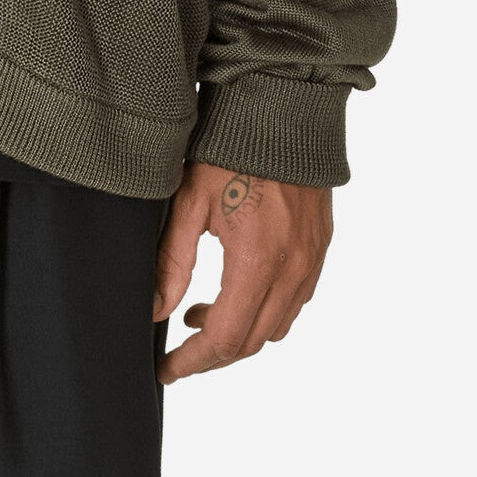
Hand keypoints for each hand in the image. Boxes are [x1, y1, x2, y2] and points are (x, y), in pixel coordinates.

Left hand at [153, 161, 331, 380]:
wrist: (283, 106)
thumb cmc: (231, 146)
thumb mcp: (189, 199)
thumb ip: (171, 260)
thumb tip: (156, 310)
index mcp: (258, 260)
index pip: (224, 338)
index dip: (192, 361)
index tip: (166, 369)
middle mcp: (293, 269)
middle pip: (252, 342)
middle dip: (212, 354)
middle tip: (179, 348)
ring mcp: (312, 260)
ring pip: (277, 327)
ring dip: (241, 333)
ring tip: (202, 312)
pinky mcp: (320, 247)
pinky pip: (296, 301)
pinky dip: (267, 310)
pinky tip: (239, 289)